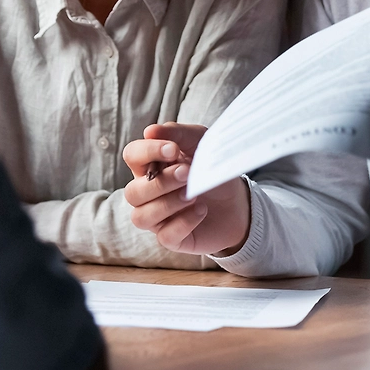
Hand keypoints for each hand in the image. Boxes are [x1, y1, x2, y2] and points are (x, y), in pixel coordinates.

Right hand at [122, 122, 250, 255]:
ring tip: (193, 195)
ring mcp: (157, 218)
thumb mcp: (201, 144)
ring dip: (167, 204)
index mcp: (150, 166)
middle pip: (133, 192)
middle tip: (187, 174)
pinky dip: (184, 222)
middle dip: (161, 183)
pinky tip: (201, 210)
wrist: (237, 202)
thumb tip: (150, 131)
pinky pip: (164, 236)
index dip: (147, 152)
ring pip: (141, 217)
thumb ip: (178, 134)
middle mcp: (147, 193)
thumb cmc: (211, 170)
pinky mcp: (171, 238)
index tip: (173, 149)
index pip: (132, 156)